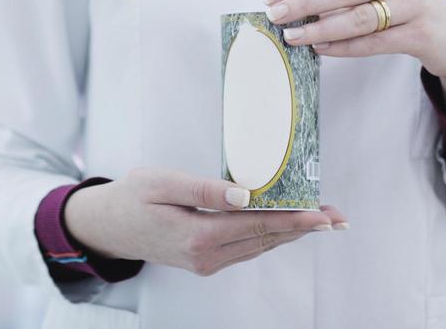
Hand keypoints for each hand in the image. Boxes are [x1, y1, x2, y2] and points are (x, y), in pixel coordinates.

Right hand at [62, 167, 347, 276]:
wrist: (106, 226)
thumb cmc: (131, 198)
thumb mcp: (161, 183)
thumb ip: (203, 188)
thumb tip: (245, 194)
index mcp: (197, 236)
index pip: (257, 226)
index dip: (293, 220)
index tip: (322, 214)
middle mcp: (207, 256)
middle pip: (266, 240)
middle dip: (305, 228)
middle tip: (339, 217)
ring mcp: (207, 263)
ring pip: (260, 247)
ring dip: (293, 233)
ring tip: (324, 221)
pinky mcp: (205, 260)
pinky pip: (247, 248)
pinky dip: (272, 237)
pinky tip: (287, 227)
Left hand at [264, 0, 445, 116]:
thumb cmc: (410, 9)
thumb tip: (295, 0)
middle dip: (303, 3)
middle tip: (276, 15)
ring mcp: (414, 4)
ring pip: (357, 18)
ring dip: (320, 29)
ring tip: (293, 37)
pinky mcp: (422, 34)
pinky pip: (374, 42)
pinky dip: (344, 47)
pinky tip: (322, 49)